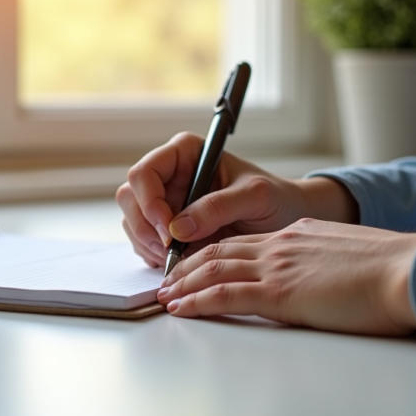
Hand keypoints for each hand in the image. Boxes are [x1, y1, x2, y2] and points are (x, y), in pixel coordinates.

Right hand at [116, 131, 358, 267]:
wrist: (286, 222)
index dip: (149, 201)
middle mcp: (169, 175)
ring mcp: (164, 202)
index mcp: (185, 154)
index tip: (169, 229)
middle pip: (130, 197)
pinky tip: (177, 262)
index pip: (145, 172)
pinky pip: (143, 241)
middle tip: (169, 251)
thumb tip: (178, 228)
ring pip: (132, 221)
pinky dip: (153, 255)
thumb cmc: (276, 199)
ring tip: (177, 259)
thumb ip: (219, 207)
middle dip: (145, 227)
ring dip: (148, 244)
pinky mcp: (166, 227)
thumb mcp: (256, 197)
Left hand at [157, 219, 415, 335]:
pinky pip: (226, 295)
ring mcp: (278, 267)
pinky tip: (181, 308)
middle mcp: (281, 245)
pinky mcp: (279, 293)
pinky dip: (197, 301)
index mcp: (298, 236)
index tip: (195, 264)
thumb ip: (326, 264)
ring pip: (214, 270)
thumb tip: (323, 279)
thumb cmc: (394, 272)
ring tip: (164, 296)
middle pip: (220, 251)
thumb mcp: (351, 258)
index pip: (243, 242)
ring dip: (183, 284)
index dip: (213, 253)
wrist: (410, 271)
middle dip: (188, 266)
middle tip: (168, 280)